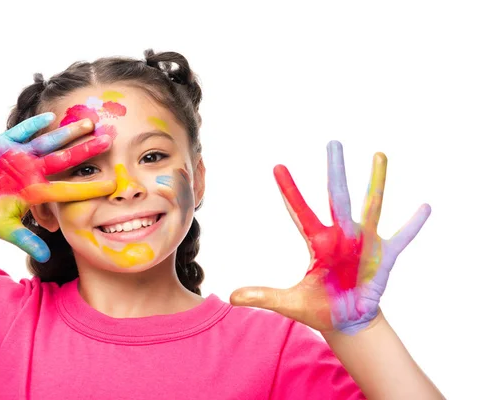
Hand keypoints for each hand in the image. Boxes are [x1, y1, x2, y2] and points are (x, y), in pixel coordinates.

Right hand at [0, 113, 115, 261]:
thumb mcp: (7, 230)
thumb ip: (26, 241)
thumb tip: (46, 257)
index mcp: (36, 191)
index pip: (67, 189)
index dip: (88, 187)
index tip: (111, 185)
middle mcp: (33, 170)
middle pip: (64, 158)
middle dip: (86, 149)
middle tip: (110, 140)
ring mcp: (20, 156)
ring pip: (48, 142)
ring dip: (67, 132)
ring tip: (89, 123)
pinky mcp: (3, 144)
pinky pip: (21, 132)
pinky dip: (33, 124)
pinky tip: (49, 117)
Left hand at [231, 141, 430, 334]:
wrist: (347, 321)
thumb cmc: (320, 307)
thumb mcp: (289, 303)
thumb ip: (263, 296)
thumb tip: (229, 297)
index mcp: (318, 243)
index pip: (299, 212)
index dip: (289, 191)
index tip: (277, 166)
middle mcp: (341, 236)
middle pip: (338, 197)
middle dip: (335, 170)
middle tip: (333, 142)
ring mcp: (364, 244)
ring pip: (372, 206)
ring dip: (376, 182)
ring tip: (379, 154)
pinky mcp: (384, 258)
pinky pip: (402, 238)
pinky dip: (412, 224)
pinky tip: (424, 207)